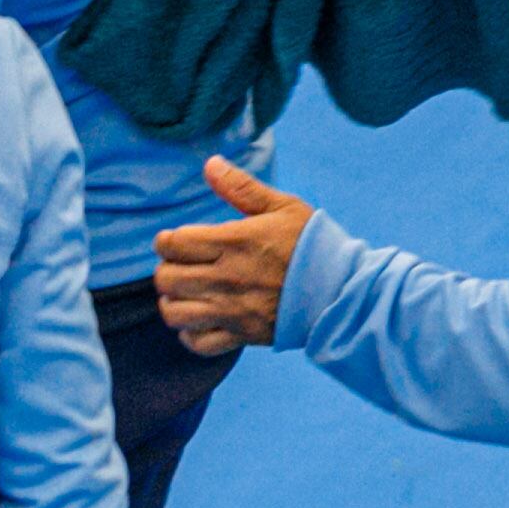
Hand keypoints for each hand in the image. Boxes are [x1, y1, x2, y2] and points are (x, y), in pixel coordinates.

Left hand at [153, 156, 316, 356]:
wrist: (343, 289)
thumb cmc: (313, 244)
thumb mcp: (281, 206)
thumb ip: (241, 187)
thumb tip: (210, 164)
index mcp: (233, 243)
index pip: (173, 244)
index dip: (166, 242)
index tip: (176, 242)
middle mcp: (226, 278)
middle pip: (167, 278)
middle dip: (167, 269)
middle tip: (181, 267)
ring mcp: (232, 310)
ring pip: (175, 313)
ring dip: (173, 302)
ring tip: (185, 293)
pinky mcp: (242, 335)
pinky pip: (199, 343)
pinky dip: (190, 334)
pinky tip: (198, 320)